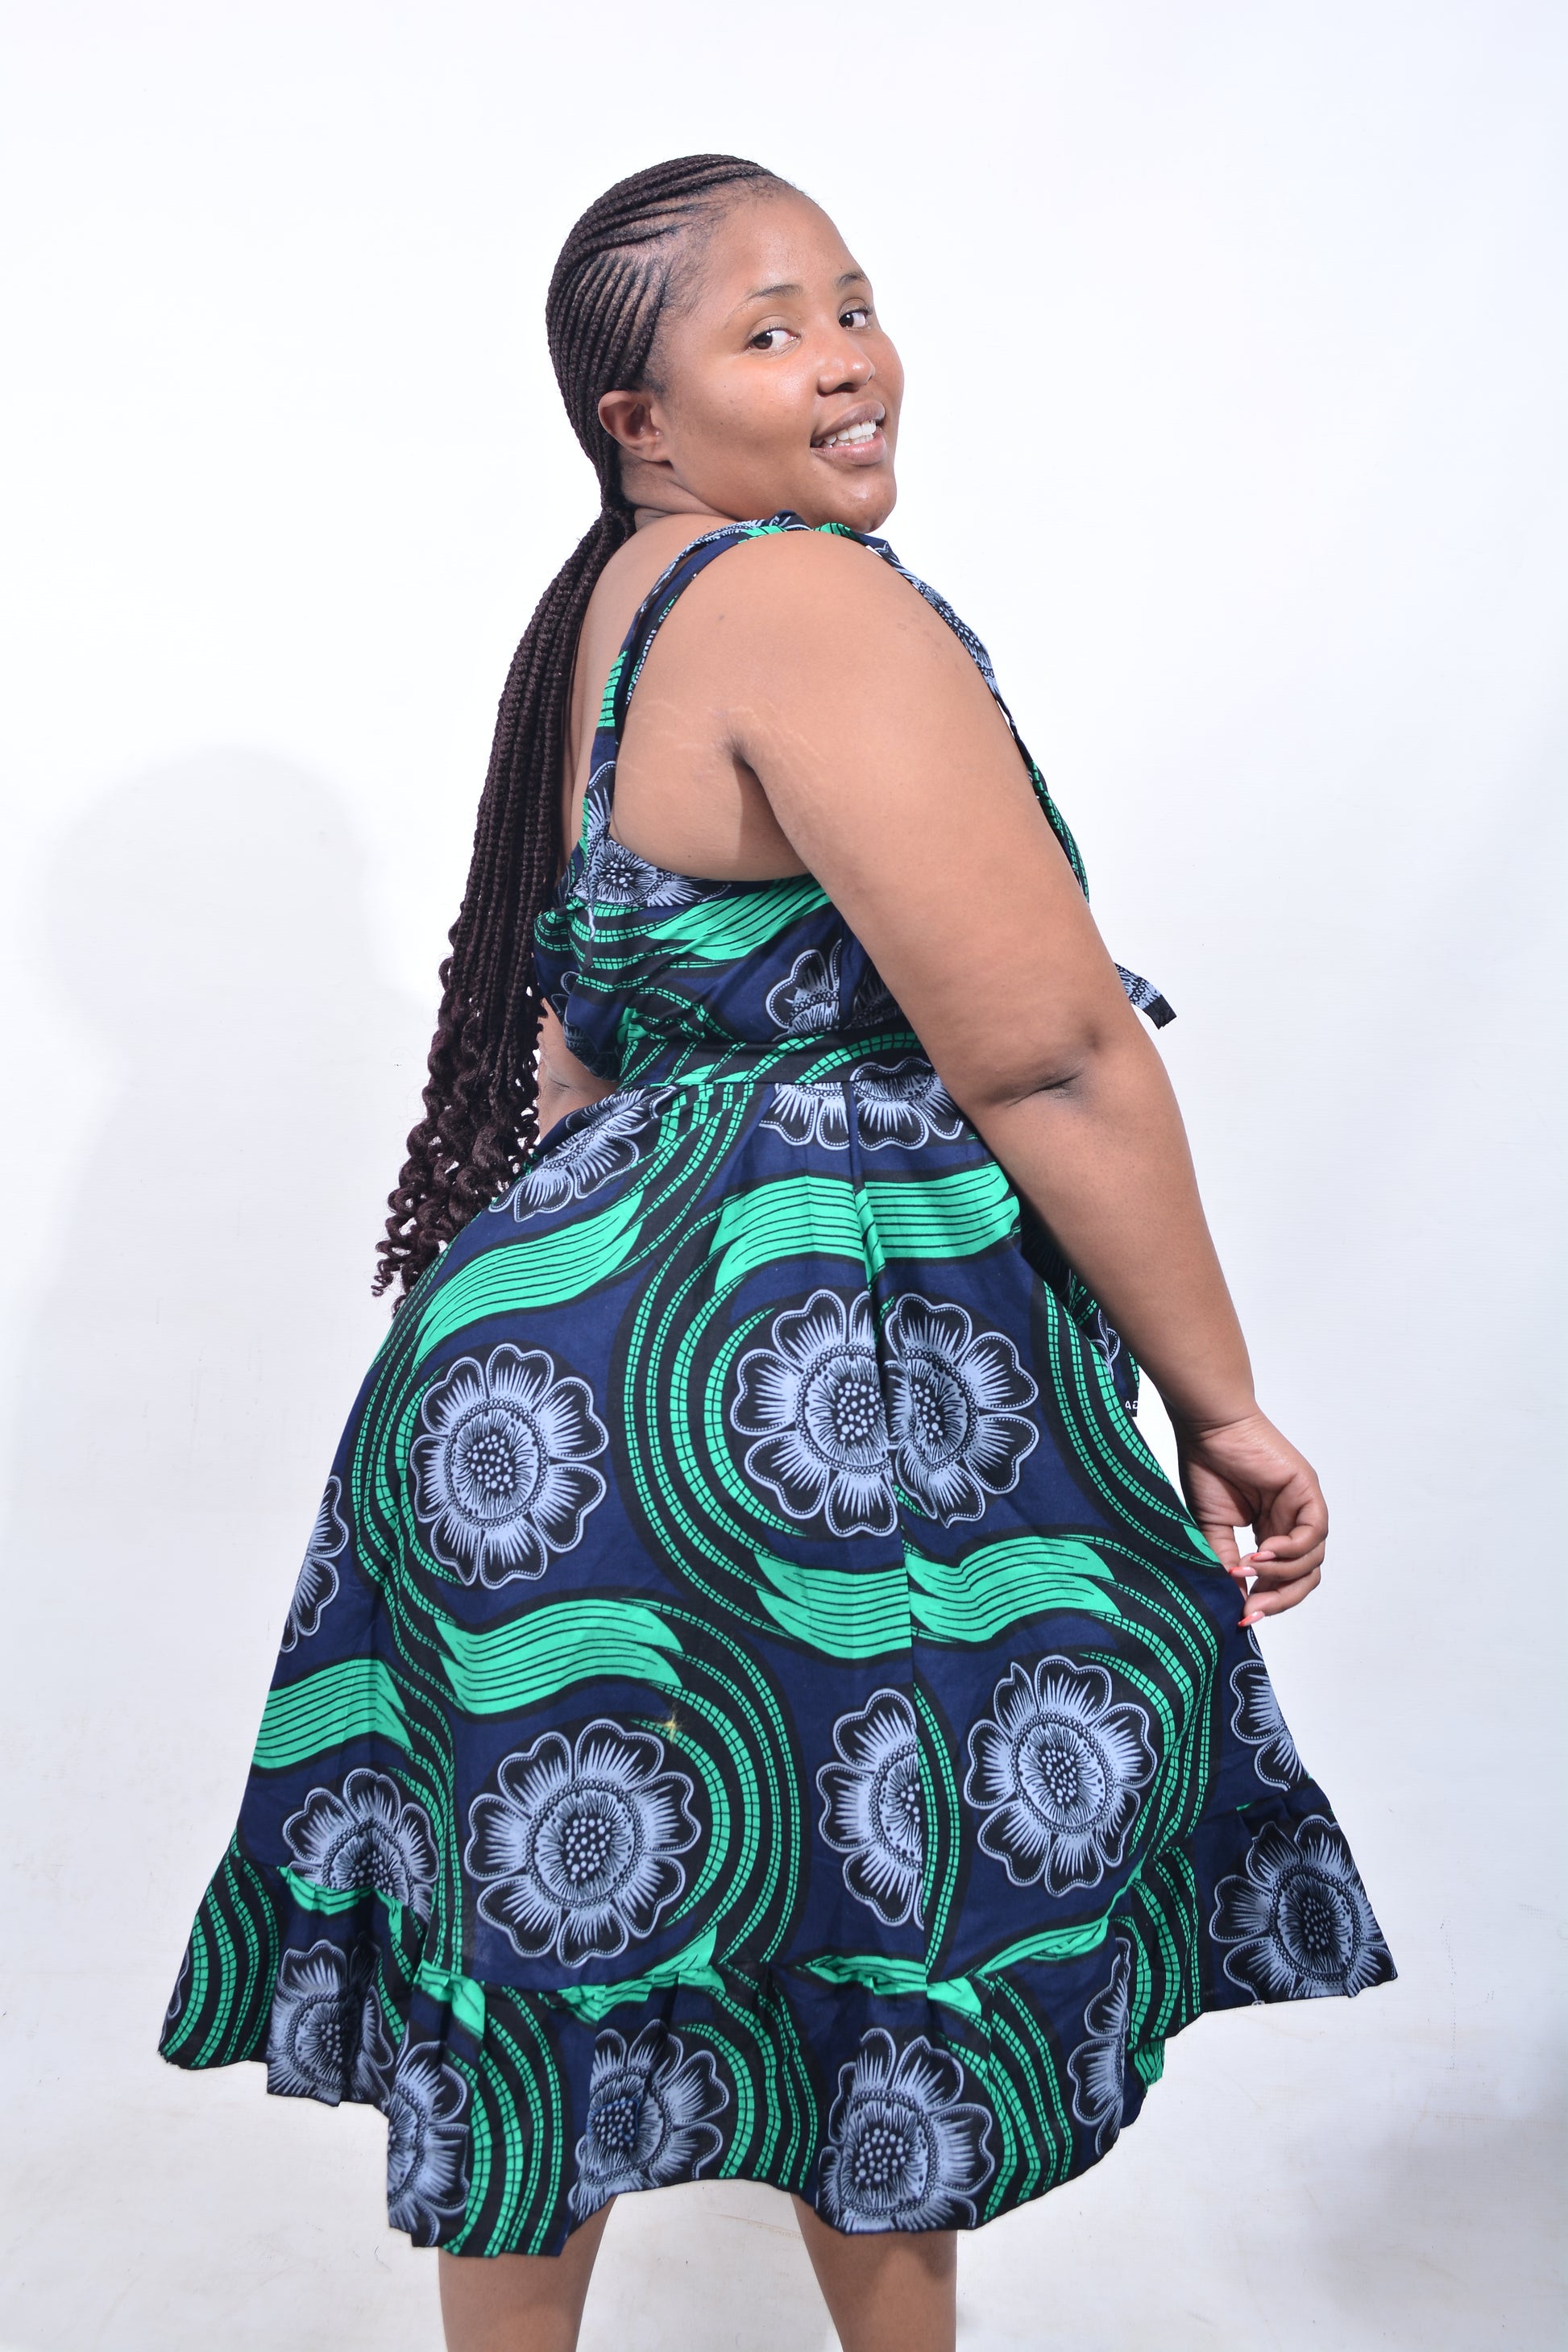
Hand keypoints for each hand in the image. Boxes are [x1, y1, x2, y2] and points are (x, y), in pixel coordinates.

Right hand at [1173, 1407, 1326, 1626]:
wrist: (1209, 1428)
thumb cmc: (1206, 1466)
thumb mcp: (1212, 1527)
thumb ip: (1226, 1561)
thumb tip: (1235, 1599)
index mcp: (1270, 1531)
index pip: (1282, 1578)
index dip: (1266, 1600)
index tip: (1242, 1617)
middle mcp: (1290, 1522)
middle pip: (1304, 1576)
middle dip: (1280, 1598)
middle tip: (1252, 1609)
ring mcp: (1302, 1508)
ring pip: (1313, 1560)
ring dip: (1281, 1573)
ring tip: (1250, 1568)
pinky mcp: (1308, 1492)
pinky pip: (1314, 1534)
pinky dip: (1292, 1550)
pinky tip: (1264, 1552)